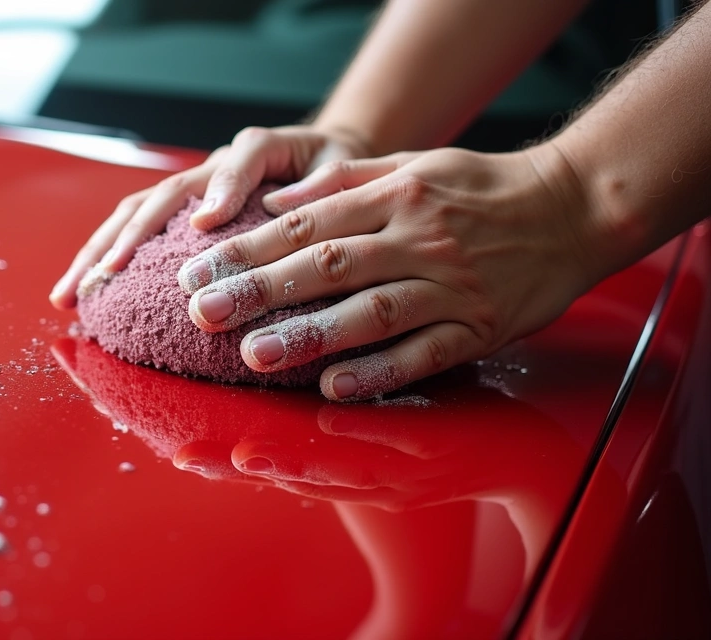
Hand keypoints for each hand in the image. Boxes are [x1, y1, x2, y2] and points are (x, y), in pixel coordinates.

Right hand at [49, 125, 370, 308]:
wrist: (318, 156)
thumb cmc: (331, 169)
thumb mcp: (342, 167)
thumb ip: (323, 183)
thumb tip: (281, 207)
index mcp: (258, 150)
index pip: (239, 161)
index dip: (222, 189)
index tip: (207, 225)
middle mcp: (213, 166)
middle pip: (161, 195)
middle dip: (127, 237)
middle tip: (103, 277)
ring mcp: (190, 189)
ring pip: (132, 214)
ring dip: (96, 254)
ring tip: (67, 296)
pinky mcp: (177, 210)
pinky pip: (133, 229)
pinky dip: (103, 260)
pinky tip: (82, 294)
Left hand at [177, 143, 606, 400]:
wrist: (573, 208)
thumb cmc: (481, 187)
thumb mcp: (412, 165)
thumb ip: (342, 183)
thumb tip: (273, 204)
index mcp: (395, 196)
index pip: (306, 225)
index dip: (248, 249)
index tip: (198, 270)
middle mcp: (418, 239)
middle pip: (327, 267)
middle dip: (259, 291)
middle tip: (204, 313)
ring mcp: (451, 287)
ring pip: (371, 314)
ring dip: (309, 336)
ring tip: (253, 354)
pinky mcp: (479, 328)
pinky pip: (423, 355)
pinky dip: (378, 373)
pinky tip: (333, 388)